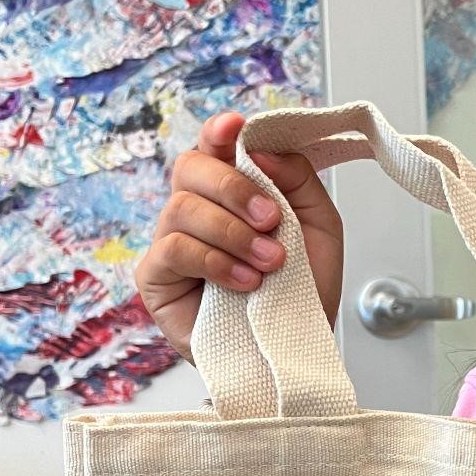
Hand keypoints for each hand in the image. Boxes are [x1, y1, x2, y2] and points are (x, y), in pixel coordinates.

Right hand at [135, 110, 344, 363]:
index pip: (212, 146)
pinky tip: (246, 281)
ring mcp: (172, 241)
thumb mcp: (318, 225)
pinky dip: (215, 261)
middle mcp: (196, 210)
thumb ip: (297, 179)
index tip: (236, 127)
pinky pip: (174, 251)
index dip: (218, 131)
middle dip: (233, 188)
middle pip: (190, 167)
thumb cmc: (305, 288)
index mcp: (230, 190)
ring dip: (233, 233)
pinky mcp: (157, 278)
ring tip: (271, 262)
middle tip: (271, 219)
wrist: (298, 347)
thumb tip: (260, 149)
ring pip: (183, 209)